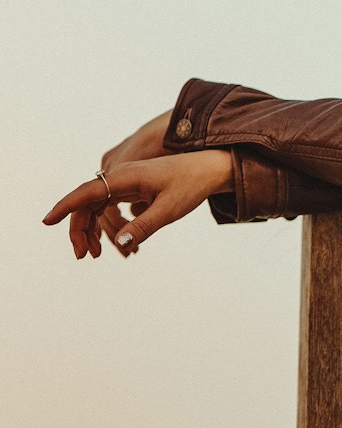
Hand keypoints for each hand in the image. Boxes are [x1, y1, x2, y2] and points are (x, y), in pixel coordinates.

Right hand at [42, 151, 234, 257]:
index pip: (86, 192)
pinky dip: (103, 223)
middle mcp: (119, 177)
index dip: (65, 207)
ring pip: (95, 205)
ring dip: (89, 228)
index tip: (47, 222)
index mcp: (125, 177)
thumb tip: (118, 243)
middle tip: (82, 256)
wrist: (207, 170)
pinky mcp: (130, 188)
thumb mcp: (169, 210)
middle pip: (86, 202)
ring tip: (94, 255)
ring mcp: (123, 182)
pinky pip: (107, 205)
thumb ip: (144, 226)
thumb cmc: (190, 186)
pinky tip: (109, 242)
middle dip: (79, 229)